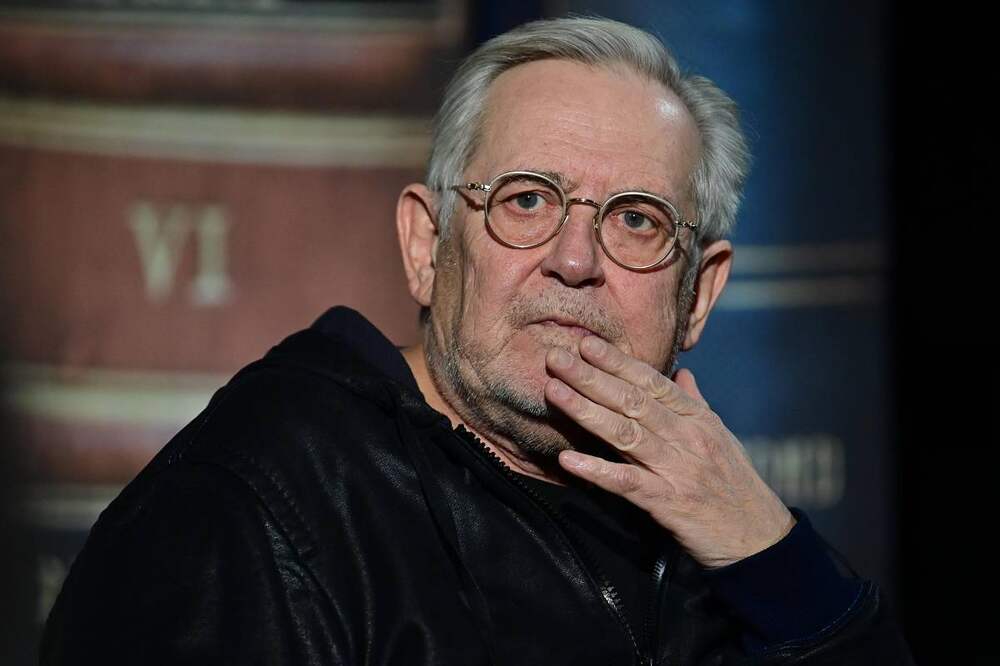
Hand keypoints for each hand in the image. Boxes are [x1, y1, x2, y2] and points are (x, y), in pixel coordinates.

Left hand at [544, 335, 794, 568]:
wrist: (759, 539)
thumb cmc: (736, 485)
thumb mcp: (720, 437)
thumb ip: (695, 403)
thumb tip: (682, 372)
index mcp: (697, 419)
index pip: (652, 382)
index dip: (618, 362)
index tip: (587, 344)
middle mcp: (687, 437)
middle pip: (632, 401)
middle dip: (591, 377)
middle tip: (556, 357)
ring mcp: (677, 469)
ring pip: (625, 433)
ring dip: (586, 411)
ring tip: (554, 392)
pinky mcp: (668, 502)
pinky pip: (626, 483)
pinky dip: (596, 470)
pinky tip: (568, 459)